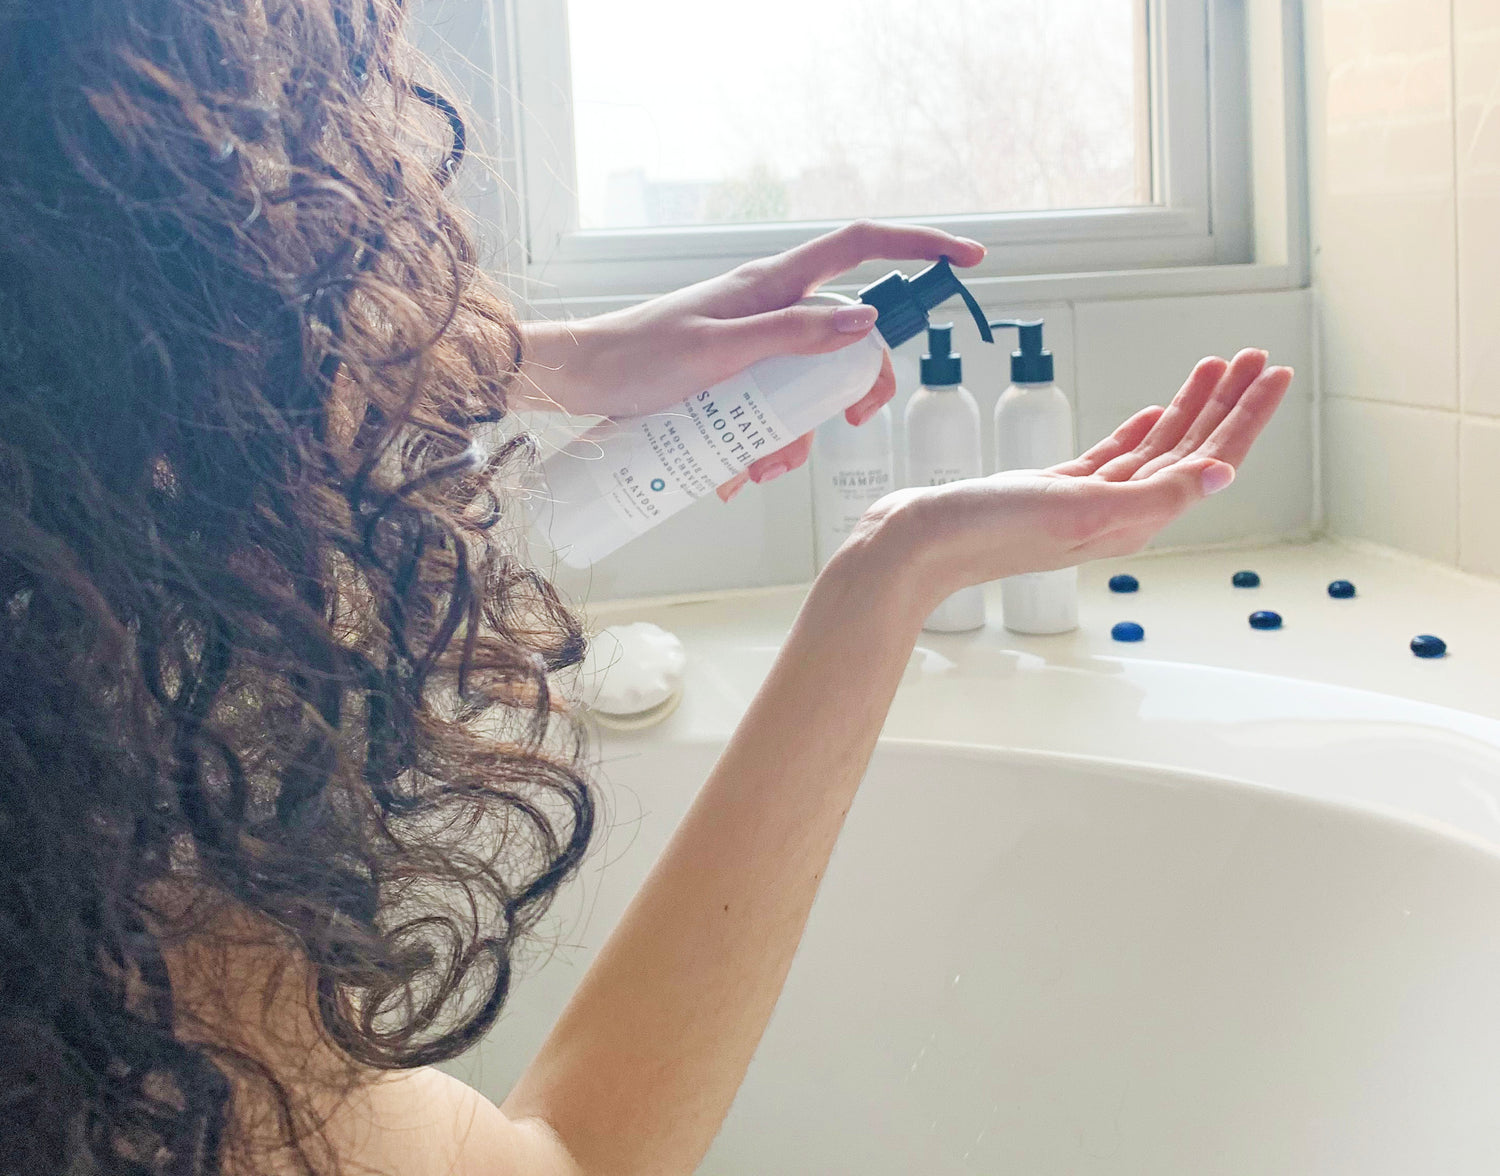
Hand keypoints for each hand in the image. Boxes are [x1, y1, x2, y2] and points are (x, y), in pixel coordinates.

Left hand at [516, 221, 985, 497]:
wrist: (579, 383)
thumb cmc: (635, 358)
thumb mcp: (717, 351)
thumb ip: (788, 335)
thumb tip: (862, 322)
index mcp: (773, 283)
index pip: (861, 247)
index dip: (918, 246)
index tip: (968, 262)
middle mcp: (770, 307)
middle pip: (846, 335)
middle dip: (854, 386)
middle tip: (847, 425)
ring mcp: (753, 345)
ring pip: (808, 385)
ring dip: (797, 433)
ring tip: (759, 468)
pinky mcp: (733, 380)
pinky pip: (772, 410)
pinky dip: (765, 443)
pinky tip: (736, 473)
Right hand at [864, 349, 1294, 608]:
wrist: (922, 542)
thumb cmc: (991, 530)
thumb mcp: (1080, 508)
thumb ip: (1154, 495)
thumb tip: (1223, 474)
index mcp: (1134, 519)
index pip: (1209, 461)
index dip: (1245, 418)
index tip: (1272, 375)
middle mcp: (1120, 513)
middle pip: (1191, 450)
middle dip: (1226, 403)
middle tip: (1254, 359)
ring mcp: (1088, 503)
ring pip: (1156, 449)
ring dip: (1188, 408)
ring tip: (1214, 369)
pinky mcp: (1056, 492)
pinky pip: (1116, 458)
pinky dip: (1141, 432)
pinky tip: (1155, 413)